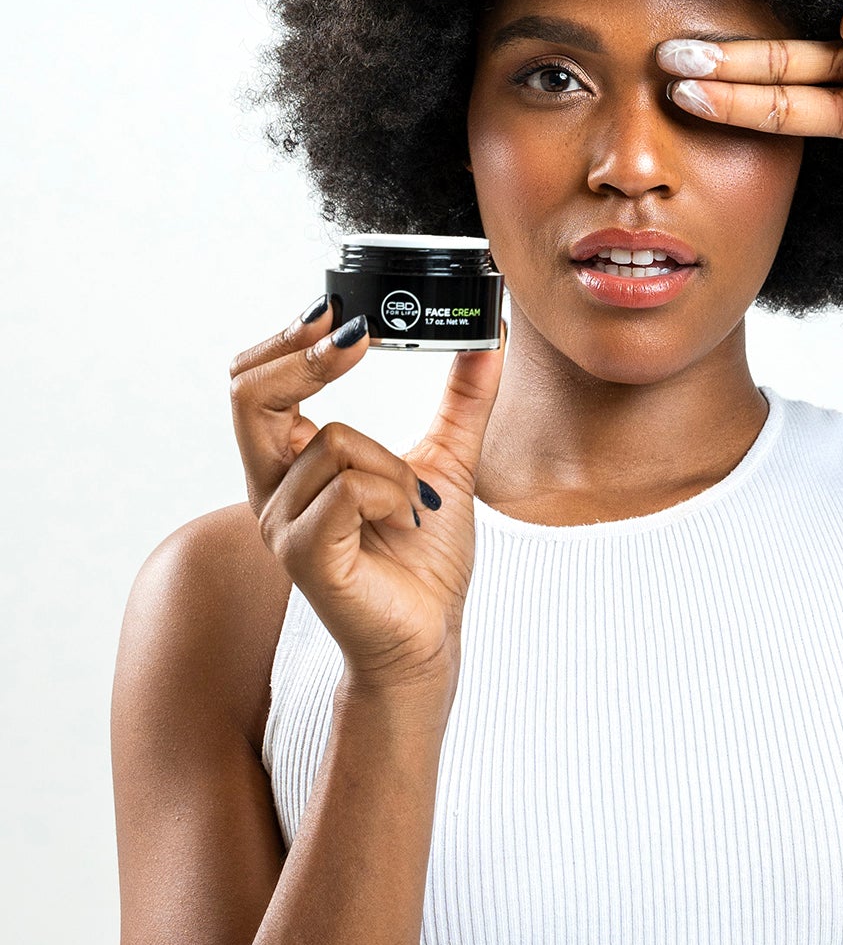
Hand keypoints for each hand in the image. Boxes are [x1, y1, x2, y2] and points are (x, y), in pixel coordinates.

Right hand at [229, 303, 506, 689]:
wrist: (431, 635)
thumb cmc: (424, 559)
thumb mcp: (449, 457)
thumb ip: (465, 395)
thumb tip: (490, 335)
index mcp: (293, 461)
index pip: (255, 383)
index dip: (286, 340)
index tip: (337, 309)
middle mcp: (273, 489)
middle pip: (249, 395)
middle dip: (304, 356)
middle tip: (360, 338)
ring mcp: (281, 524)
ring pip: (332, 441)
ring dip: (393, 463)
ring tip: (413, 504)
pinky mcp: (304, 555)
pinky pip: (349, 487)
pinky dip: (392, 492)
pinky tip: (405, 520)